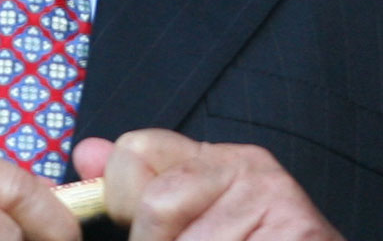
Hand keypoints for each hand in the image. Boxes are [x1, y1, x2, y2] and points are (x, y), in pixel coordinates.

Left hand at [74, 130, 342, 240]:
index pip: (134, 150)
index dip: (127, 202)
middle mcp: (251, 168)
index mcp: (220, 159)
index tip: (157, 228)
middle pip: (155, 206)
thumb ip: (138, 188)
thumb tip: (85, 153)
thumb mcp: (190, 218)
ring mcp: (277, 201)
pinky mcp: (297, 231)